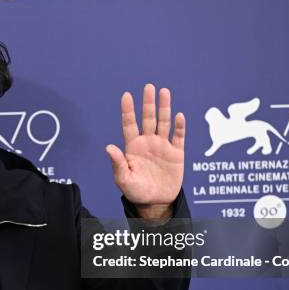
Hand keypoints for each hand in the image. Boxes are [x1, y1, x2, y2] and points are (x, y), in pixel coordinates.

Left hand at [106, 84, 185, 219]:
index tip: (126, 96)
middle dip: (148, 103)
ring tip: (164, 91)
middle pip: (148, 118)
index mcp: (132, 147)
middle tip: (149, 87)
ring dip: (164, 108)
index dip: (128, 111)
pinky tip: (179, 116)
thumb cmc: (135, 191)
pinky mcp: (176, 154)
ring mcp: (162, 146)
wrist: (155, 203)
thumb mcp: (123, 179)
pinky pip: (178, 137)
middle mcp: (147, 142)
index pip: (129, 124)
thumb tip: (108, 147)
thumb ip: (117, 163)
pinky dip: (179, 126)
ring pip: (164, 123)